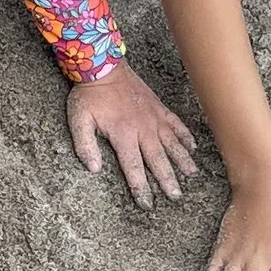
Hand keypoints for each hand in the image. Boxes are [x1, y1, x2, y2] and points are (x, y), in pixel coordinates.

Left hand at [66, 61, 198, 207]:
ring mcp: (153, 118)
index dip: (141, 188)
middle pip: (158, 160)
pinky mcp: (159, 108)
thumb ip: (85, 146)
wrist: (104, 66)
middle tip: (176, 196)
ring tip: (192, 175)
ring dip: (182, 161)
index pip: (134, 168)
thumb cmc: (89, 95)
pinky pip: (176, 124)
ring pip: (172, 144)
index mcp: (123, 136)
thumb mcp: (78, 120)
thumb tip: (94, 170)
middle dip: (167, 180)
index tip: (147, 204)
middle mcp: (143, 129)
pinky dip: (185, 136)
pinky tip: (192, 147)